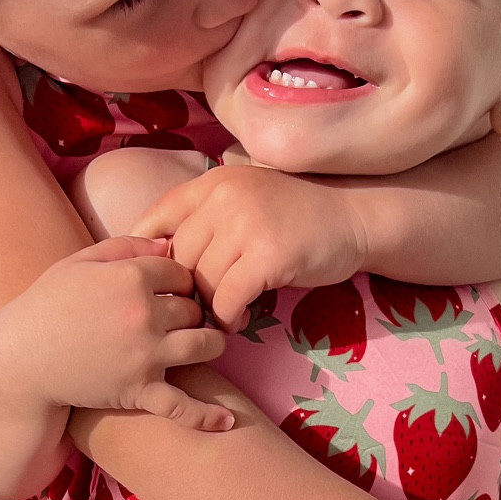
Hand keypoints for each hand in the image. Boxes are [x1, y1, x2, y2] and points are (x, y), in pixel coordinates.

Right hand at [0, 236, 231, 429]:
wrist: (19, 360)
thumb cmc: (46, 306)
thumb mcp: (79, 263)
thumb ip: (125, 246)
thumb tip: (169, 244)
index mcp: (129, 277)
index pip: (181, 271)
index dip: (180, 279)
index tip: (173, 289)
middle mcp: (143, 314)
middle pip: (195, 307)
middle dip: (194, 310)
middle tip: (187, 317)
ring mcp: (145, 355)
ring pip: (205, 345)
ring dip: (211, 343)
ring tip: (206, 344)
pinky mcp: (139, 391)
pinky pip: (182, 407)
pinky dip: (207, 417)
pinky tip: (228, 423)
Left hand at [133, 162, 369, 328]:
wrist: (353, 219)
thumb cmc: (295, 217)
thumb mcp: (245, 201)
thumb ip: (206, 218)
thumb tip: (153, 255)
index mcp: (214, 182)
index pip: (158, 215)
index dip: (146, 252)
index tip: (152, 279)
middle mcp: (225, 197)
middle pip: (179, 256)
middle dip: (187, 287)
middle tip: (202, 303)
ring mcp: (247, 224)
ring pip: (202, 280)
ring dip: (210, 305)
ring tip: (226, 312)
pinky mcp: (268, 255)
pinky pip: (228, 298)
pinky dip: (229, 316)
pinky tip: (240, 318)